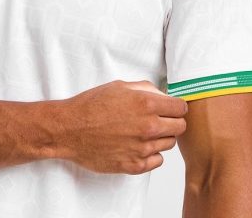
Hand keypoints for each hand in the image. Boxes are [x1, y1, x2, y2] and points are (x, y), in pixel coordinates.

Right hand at [55, 79, 186, 174]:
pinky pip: (157, 161)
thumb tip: (162, 94)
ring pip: (169, 144)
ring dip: (160, 137)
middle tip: (158, 119)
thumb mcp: (119, 86)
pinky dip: (151, 153)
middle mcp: (148, 127)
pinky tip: (137, 144)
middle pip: (180, 127)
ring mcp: (142, 148)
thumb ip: (145, 89)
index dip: (176, 107)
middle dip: (172, 121)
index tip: (170, 108)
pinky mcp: (134, 165)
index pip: (181, 108)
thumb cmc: (91, 106)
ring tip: (142, 131)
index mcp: (146, 104)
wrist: (70, 129)